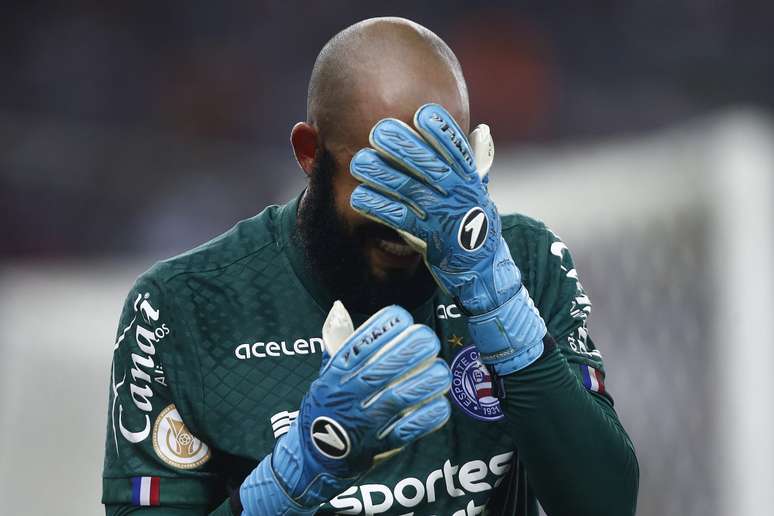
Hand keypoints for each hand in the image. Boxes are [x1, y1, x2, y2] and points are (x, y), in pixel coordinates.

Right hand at [240, 302, 451, 512]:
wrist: (313, 458)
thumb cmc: (325, 408)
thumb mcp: (324, 374)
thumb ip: (336, 342)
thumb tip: (339, 308)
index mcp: (334, 375)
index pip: (359, 346)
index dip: (383, 328)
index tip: (403, 318)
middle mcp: (348, 397)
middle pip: (382, 369)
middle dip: (410, 350)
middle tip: (429, 339)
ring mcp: (364, 423)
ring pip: (399, 398)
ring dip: (425, 382)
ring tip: (441, 370)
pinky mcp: (379, 446)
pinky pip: (408, 429)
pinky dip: (428, 416)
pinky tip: (441, 402)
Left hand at [349, 104, 545, 373]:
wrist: (485, 272)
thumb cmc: (474, 225)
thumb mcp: (480, 192)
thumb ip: (476, 162)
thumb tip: (482, 131)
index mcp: (471, 179)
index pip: (457, 150)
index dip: (441, 130)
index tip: (421, 113)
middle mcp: (460, 196)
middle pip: (430, 166)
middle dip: (404, 147)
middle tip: (377, 131)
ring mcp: (446, 218)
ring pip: (413, 191)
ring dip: (384, 175)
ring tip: (359, 161)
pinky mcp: (431, 240)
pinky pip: (402, 221)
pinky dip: (381, 208)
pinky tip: (360, 197)